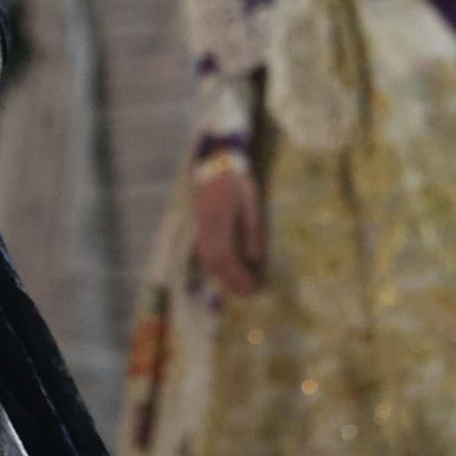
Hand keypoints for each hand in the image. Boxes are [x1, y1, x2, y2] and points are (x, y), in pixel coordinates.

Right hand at [194, 167, 265, 295]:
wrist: (216, 162)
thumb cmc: (239, 183)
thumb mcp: (253, 205)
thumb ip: (253, 232)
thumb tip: (254, 259)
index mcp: (221, 225)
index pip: (228, 259)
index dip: (239, 277)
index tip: (254, 289)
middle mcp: (207, 229)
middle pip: (215, 263)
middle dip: (230, 281)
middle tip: (247, 294)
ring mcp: (201, 225)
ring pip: (207, 257)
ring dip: (221, 274)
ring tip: (236, 284)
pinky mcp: (200, 222)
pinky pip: (204, 249)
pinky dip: (214, 262)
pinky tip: (224, 265)